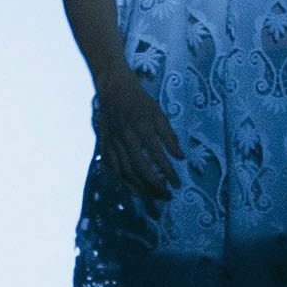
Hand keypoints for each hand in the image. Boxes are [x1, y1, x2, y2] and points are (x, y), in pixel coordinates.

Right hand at [94, 72, 183, 200]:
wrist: (113, 90)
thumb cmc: (140, 101)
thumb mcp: (159, 114)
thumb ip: (170, 136)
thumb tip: (180, 157)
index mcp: (142, 128)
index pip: (158, 156)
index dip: (168, 172)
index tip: (177, 183)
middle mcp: (126, 137)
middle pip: (140, 168)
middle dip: (155, 185)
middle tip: (166, 195)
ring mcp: (114, 143)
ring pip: (125, 171)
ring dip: (140, 187)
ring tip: (153, 196)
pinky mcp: (105, 145)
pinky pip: (113, 168)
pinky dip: (123, 181)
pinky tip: (133, 189)